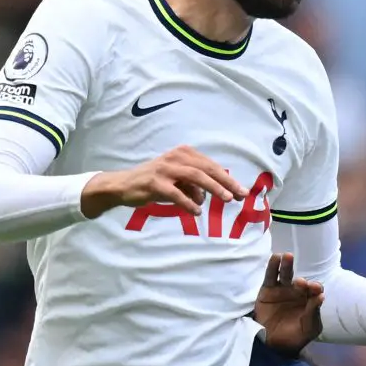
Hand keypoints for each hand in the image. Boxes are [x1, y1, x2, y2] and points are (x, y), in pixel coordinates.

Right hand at [81, 145, 247, 217]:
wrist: (123, 185)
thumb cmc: (155, 182)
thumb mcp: (177, 180)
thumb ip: (194, 185)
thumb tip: (206, 198)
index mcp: (184, 153)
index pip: (211, 165)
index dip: (228, 178)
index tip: (241, 191)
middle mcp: (176, 157)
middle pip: (207, 169)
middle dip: (226, 182)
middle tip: (240, 195)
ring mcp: (164, 168)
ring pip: (195, 177)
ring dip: (213, 188)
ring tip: (225, 199)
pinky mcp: (154, 182)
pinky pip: (176, 193)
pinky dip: (188, 202)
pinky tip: (197, 211)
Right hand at [254, 253, 323, 355]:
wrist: (274, 346)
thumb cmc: (296, 336)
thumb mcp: (309, 328)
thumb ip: (314, 313)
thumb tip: (321, 297)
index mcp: (310, 299)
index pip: (315, 289)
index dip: (315, 287)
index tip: (314, 289)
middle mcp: (297, 292)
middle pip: (301, 281)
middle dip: (301, 281)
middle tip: (300, 284)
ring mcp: (282, 289)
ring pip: (286, 274)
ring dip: (287, 264)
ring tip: (287, 256)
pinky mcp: (267, 290)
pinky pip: (270, 276)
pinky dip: (273, 266)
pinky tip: (276, 258)